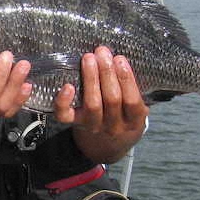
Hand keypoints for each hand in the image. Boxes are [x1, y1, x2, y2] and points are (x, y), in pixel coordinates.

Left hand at [53, 46, 148, 162]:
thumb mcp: (135, 111)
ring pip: (92, 104)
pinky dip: (64, 101)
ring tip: (89, 59)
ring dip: (90, 78)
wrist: (106, 147)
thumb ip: (133, 92)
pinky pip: (66, 115)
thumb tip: (123, 61)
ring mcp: (93, 126)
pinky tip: (67, 86)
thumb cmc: (123, 118)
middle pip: (111, 99)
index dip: (126, 79)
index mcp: (133, 122)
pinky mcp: (75, 124)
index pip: (132, 101)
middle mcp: (114, 126)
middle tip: (102, 52)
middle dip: (107, 73)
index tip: (120, 59)